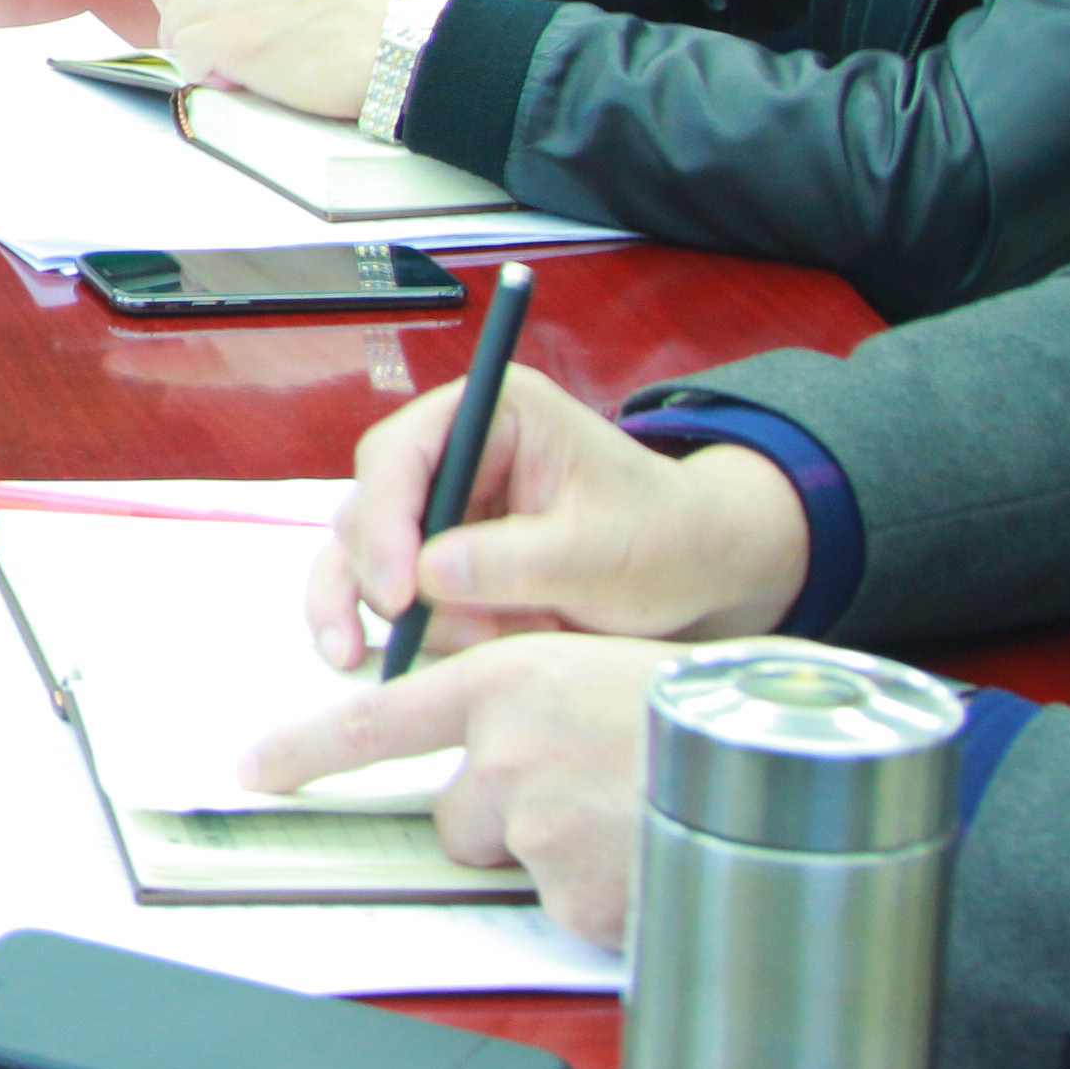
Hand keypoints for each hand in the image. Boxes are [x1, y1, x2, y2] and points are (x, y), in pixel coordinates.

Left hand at [135, 0, 397, 116]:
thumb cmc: (380, 24)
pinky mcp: (231, 33)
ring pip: (181, 20)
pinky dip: (205, 72)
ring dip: (201, 49)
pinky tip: (239, 78)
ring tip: (244, 66)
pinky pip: (189, 53)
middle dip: (201, 21)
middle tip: (238, 49)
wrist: (399, 51)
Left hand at [241, 637, 684, 947]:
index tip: (252, 769)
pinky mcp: (578, 890)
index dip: (307, 749)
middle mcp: (505, 749)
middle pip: (460, 815)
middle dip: (510, 818)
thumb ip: (525, 707)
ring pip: (514, 861)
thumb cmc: (704, 709)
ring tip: (636, 816)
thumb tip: (488, 753)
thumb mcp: (596, 671)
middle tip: (593, 793)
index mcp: (506, 680)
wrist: (792, 754)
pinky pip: (571, 907)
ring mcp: (538, 822)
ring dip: (562, 856)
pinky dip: (611, 897)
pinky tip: (657, 856)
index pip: (377, 721)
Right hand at [305, 369, 815, 667]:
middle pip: (371, 507)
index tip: (399, 593)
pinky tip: (406, 655)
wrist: (701, 574)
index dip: (386, 522)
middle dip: (396, 580)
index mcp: (494, 413)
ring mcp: (443, 503)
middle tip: (443, 634)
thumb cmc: (664, 542)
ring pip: (368, 554)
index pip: (401, 455)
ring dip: (410, 612)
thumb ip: (513, 560)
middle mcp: (453, 449)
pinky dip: (403, 626)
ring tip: (482, 646)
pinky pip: (391, 588)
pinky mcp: (440, 551)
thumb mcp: (599, 554)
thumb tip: (424, 574)